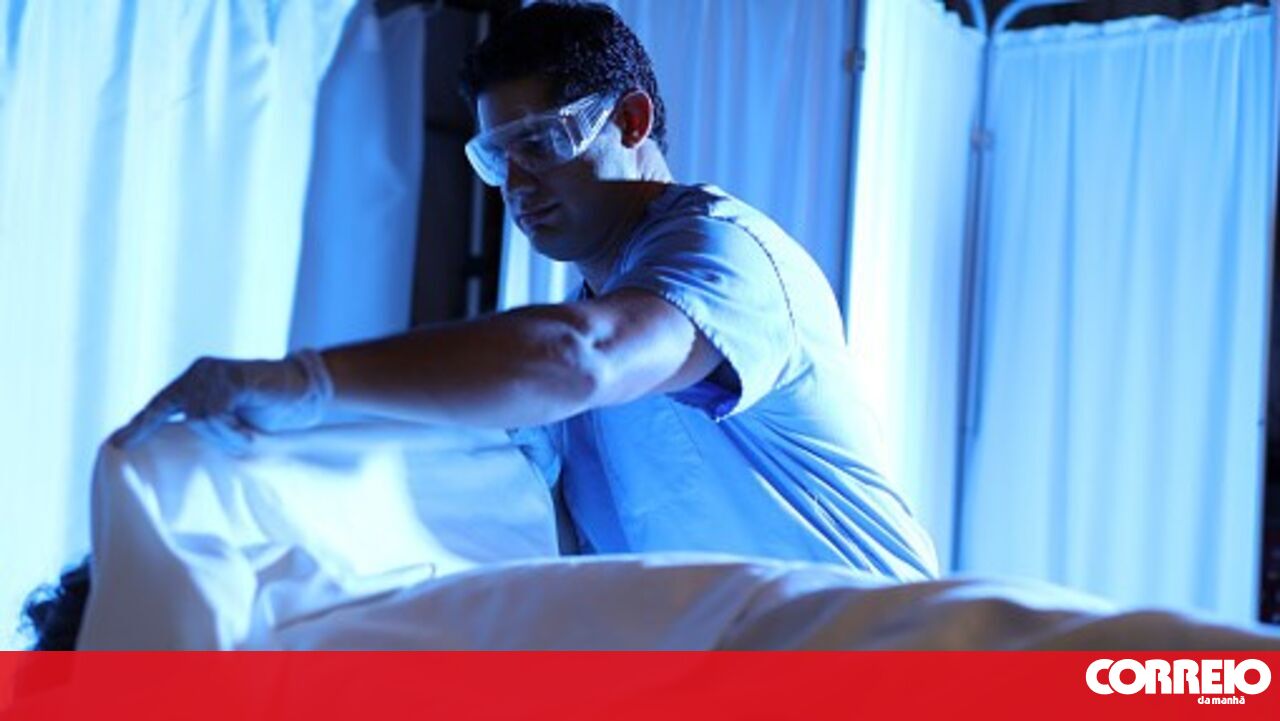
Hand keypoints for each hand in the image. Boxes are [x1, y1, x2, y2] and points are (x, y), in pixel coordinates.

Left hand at [109, 349, 333, 451]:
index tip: (117, 445)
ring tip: (247, 434)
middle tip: (241, 439)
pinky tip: (248, 430)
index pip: (160, 406)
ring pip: (200, 417)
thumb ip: (206, 425)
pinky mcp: (233, 375)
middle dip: (213, 436)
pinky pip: (217, 413)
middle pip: (185, 416)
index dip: (140, 426)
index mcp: (194, 382)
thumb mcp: (230, 421)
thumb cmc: (270, 409)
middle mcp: (199, 372)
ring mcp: (215, 371)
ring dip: (225, 434)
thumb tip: (183, 445)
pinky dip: (232, 429)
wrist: (306, 391)